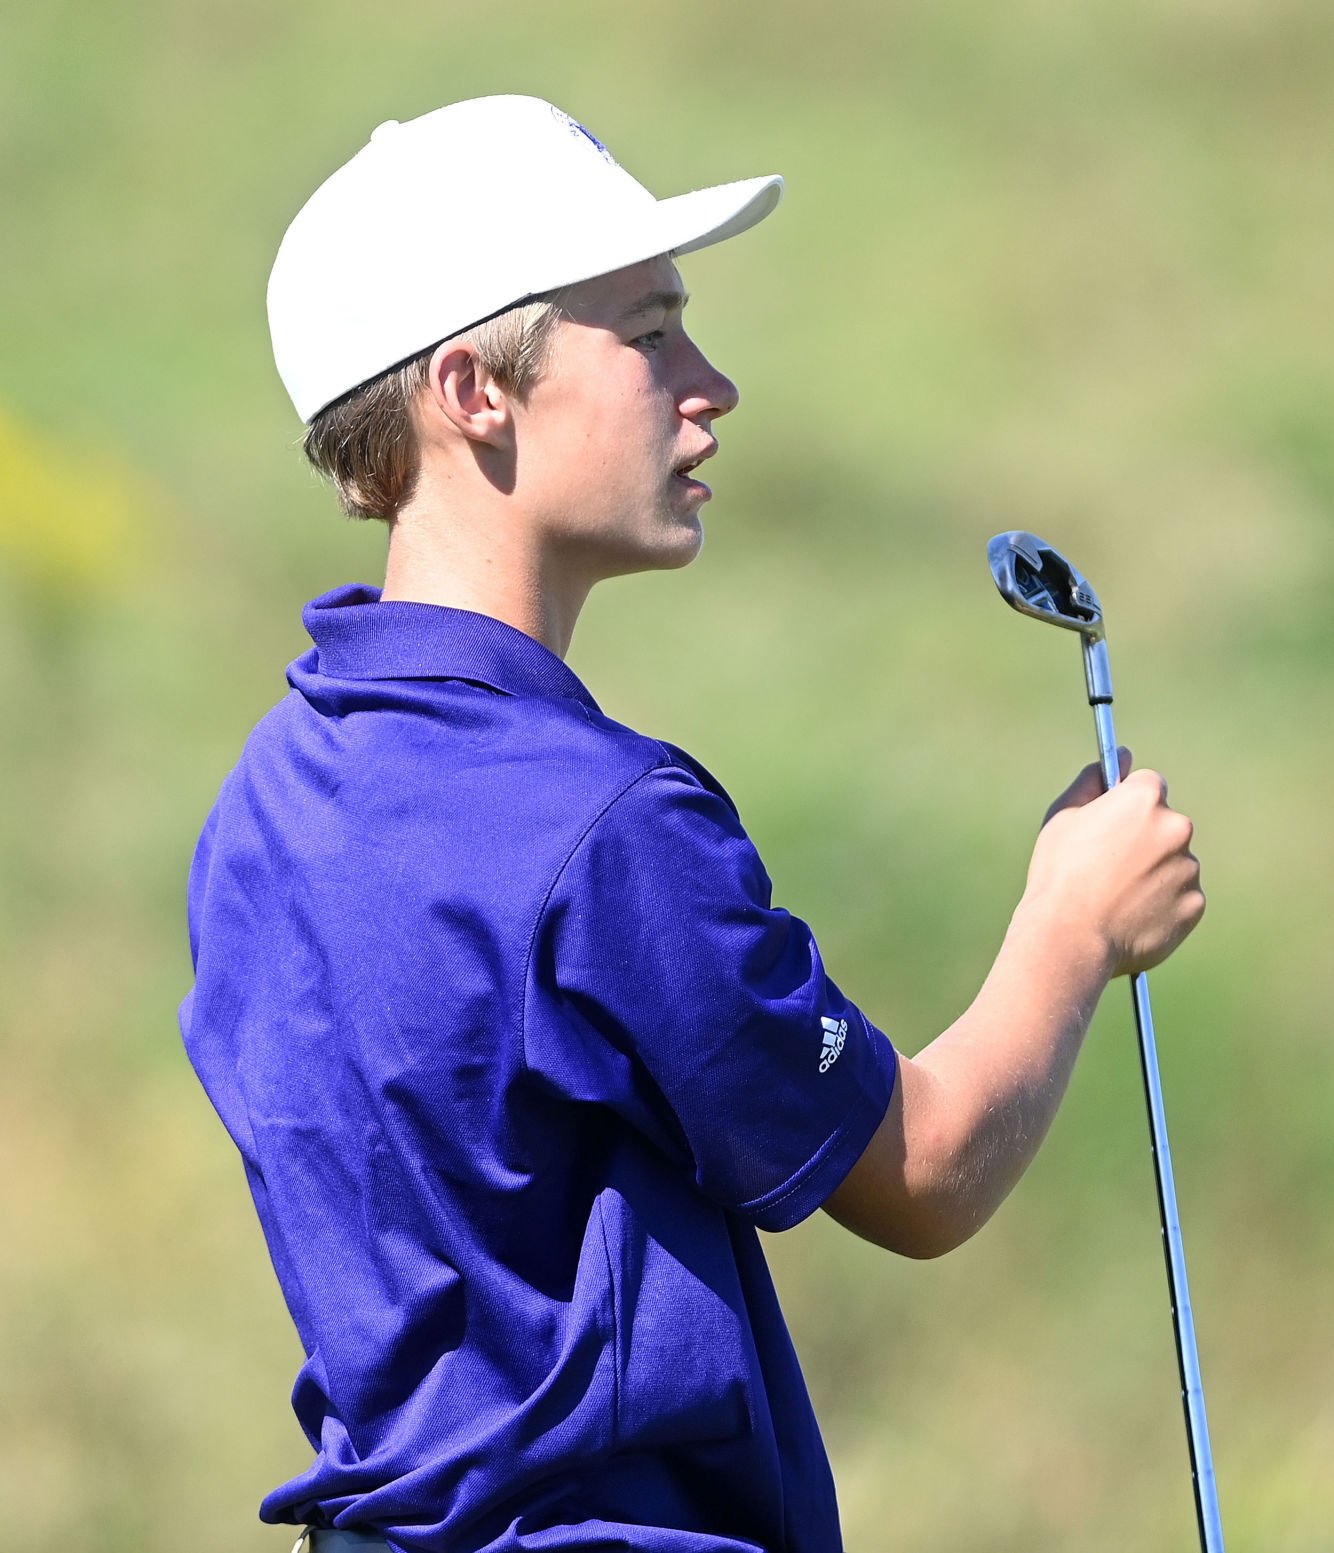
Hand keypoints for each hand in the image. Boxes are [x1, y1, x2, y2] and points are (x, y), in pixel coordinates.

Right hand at [1026, 751, 1204, 977]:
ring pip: (1173, 864)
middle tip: (1108, 868)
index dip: (1127, 806)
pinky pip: (1179, 898)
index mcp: (1143, 799)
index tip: (1112, 825)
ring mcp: (1188, 868)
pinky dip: (1161, 905)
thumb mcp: (1063, 818)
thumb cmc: (1059, 874)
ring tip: (1115, 898)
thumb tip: (1120, 756)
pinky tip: (1129, 916)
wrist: (1071, 938)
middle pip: (1165, 825)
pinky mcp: (1195, 905)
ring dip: (1153, 875)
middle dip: (1143, 841)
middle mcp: (1175, 827)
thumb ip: (1093, 781)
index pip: (1148, 785)